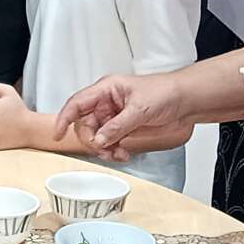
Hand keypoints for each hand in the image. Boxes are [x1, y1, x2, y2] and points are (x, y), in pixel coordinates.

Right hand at [53, 72, 185, 162]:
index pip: (77, 103)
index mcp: (106, 89)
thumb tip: (99, 139)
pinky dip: (113, 151)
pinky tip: (123, 153)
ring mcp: (115, 116)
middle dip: (92, 140)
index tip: (57, 133)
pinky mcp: (124, 128)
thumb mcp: (139, 109)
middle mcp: (107, 103)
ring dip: (104, 148)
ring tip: (118, 154)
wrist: (186, 101)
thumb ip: (118, 126)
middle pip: (85, 124)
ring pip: (97, 136)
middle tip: (104, 149)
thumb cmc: (165, 92)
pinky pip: (109, 142)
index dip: (64, 117)